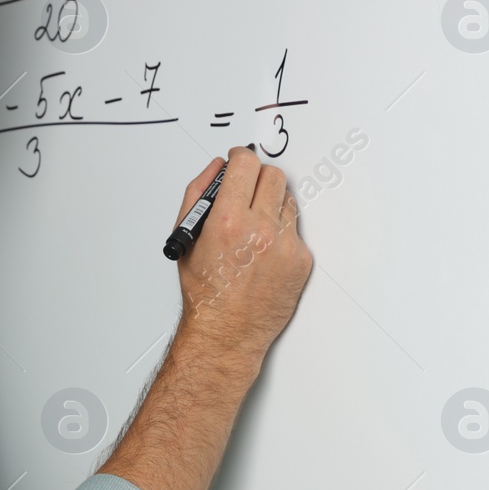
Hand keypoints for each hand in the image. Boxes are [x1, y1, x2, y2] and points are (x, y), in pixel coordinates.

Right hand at [172, 146, 312, 365]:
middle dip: (258, 177)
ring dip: (272, 204)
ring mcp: (286, 246)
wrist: (226, 332)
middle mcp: (261, 231)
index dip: (241, 157)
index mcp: (229, 221)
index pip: (246, 165)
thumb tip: (216, 167)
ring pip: (288, 200)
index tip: (239, 160)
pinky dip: (281, 233)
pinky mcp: (302, 260)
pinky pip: (295, 230)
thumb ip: (199, 194)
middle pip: (273, 176)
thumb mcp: (187, 237)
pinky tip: (265, 250)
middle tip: (248, 189)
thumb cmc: (205, 292)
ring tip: (255, 225)